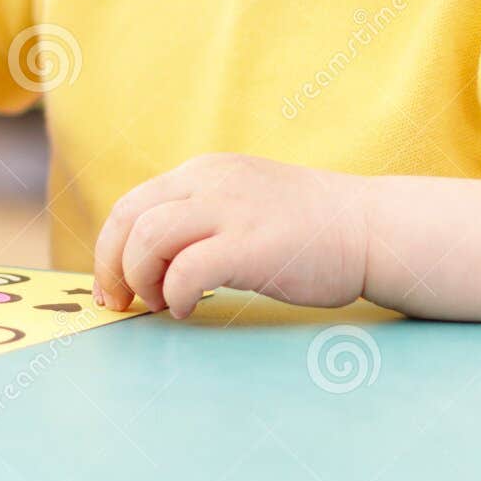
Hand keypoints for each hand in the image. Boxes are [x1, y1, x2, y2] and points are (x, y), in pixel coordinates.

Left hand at [92, 153, 370, 318]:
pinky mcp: (252, 245)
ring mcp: (232, 211)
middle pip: (128, 217)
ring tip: (162, 304)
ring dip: (141, 279)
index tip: (114, 287)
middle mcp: (211, 182)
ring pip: (147, 238)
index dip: (110, 249)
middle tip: (120, 304)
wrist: (371, 228)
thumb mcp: (244, 200)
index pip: (132, 204)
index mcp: (205, 172)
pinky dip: (174, 295)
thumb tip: (152, 258)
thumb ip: (202, 216)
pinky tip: (188, 308)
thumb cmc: (310, 229)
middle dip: (111, 266)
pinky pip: (186, 270)